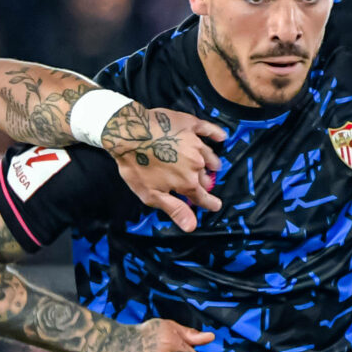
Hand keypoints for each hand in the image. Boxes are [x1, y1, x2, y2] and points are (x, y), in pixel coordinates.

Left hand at [105, 105, 226, 232]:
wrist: (129, 133)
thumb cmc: (136, 166)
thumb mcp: (151, 194)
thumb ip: (174, 209)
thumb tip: (192, 227)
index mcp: (187, 182)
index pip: (203, 197)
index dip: (209, 203)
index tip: (216, 206)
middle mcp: (196, 164)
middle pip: (206, 177)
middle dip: (206, 183)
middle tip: (204, 184)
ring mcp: (194, 143)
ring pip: (210, 156)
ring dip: (212, 163)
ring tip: (214, 165)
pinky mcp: (190, 125)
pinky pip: (208, 130)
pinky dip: (216, 134)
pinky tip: (221, 137)